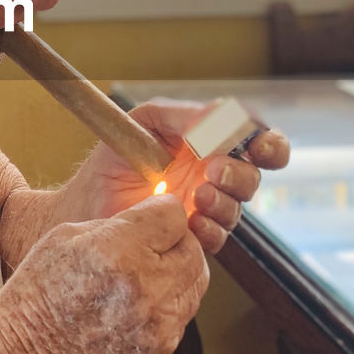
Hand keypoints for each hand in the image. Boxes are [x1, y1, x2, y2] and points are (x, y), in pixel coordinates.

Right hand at [0, 193, 208, 353]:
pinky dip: (168, 305)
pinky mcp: (161, 352)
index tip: (151, 216)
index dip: (162, 211)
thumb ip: (116, 225)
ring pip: (196, 283)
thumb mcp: (66, 238)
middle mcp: (145, 288)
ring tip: (147, 274)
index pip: (175, 215)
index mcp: (118, 251)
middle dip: (175, 241)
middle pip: (193, 249)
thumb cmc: (38, 294)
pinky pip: (183, 316)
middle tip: (153, 244)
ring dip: (177, 272)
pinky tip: (139, 305)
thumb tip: (150, 219)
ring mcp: (157, 325)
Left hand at [57, 99, 290, 255]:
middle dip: (240, 174)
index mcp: (208, 143)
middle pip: (252, 176)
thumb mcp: (145, 122)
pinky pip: (218, 237)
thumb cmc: (115, 155)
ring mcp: (203, 206)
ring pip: (237, 208)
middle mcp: (211, 175)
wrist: (84, 200)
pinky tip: (189, 222)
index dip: (269, 144)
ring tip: (195, 197)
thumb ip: (183, 115)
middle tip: (212, 171)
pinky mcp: (191, 236)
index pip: (257, 141)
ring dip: (223, 202)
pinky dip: (210, 229)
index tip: (258, 147)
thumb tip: (220, 115)